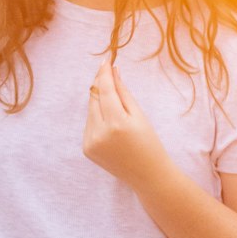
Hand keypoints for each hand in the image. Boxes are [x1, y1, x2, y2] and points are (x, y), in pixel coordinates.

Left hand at [83, 56, 171, 192]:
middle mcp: (99, 133)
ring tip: (117, 110)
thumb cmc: (149, 143)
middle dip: (100, 86)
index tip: (105, 61)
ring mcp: (90, 143)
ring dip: (100, 103)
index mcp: (116, 123)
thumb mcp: (139, 115)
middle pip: (94, 98)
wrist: (149, 176)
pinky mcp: (86, 149)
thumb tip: (112, 72)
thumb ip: (122, 92)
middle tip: (109, 74)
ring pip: (91, 110)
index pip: (104, 90)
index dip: (103, 74)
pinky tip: (112, 126)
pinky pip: (89, 124)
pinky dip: (97, 118)